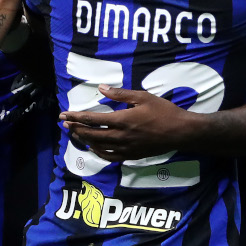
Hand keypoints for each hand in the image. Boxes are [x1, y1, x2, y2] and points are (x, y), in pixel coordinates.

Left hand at [61, 85, 194, 159]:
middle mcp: (121, 136)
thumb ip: (120, 94)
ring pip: (98, 146)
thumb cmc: (163, 111)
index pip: (92, 119)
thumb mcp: (143, 97)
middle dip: (76, 128)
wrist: (181, 132)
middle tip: (65, 123)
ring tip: (74, 133)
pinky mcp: (131, 155)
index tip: (64, 115)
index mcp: (122, 120)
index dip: (76, 117)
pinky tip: (93, 147)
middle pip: (91, 134)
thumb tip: (101, 88)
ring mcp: (126, 148)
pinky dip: (98, 152)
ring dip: (84, 140)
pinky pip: (110, 157)